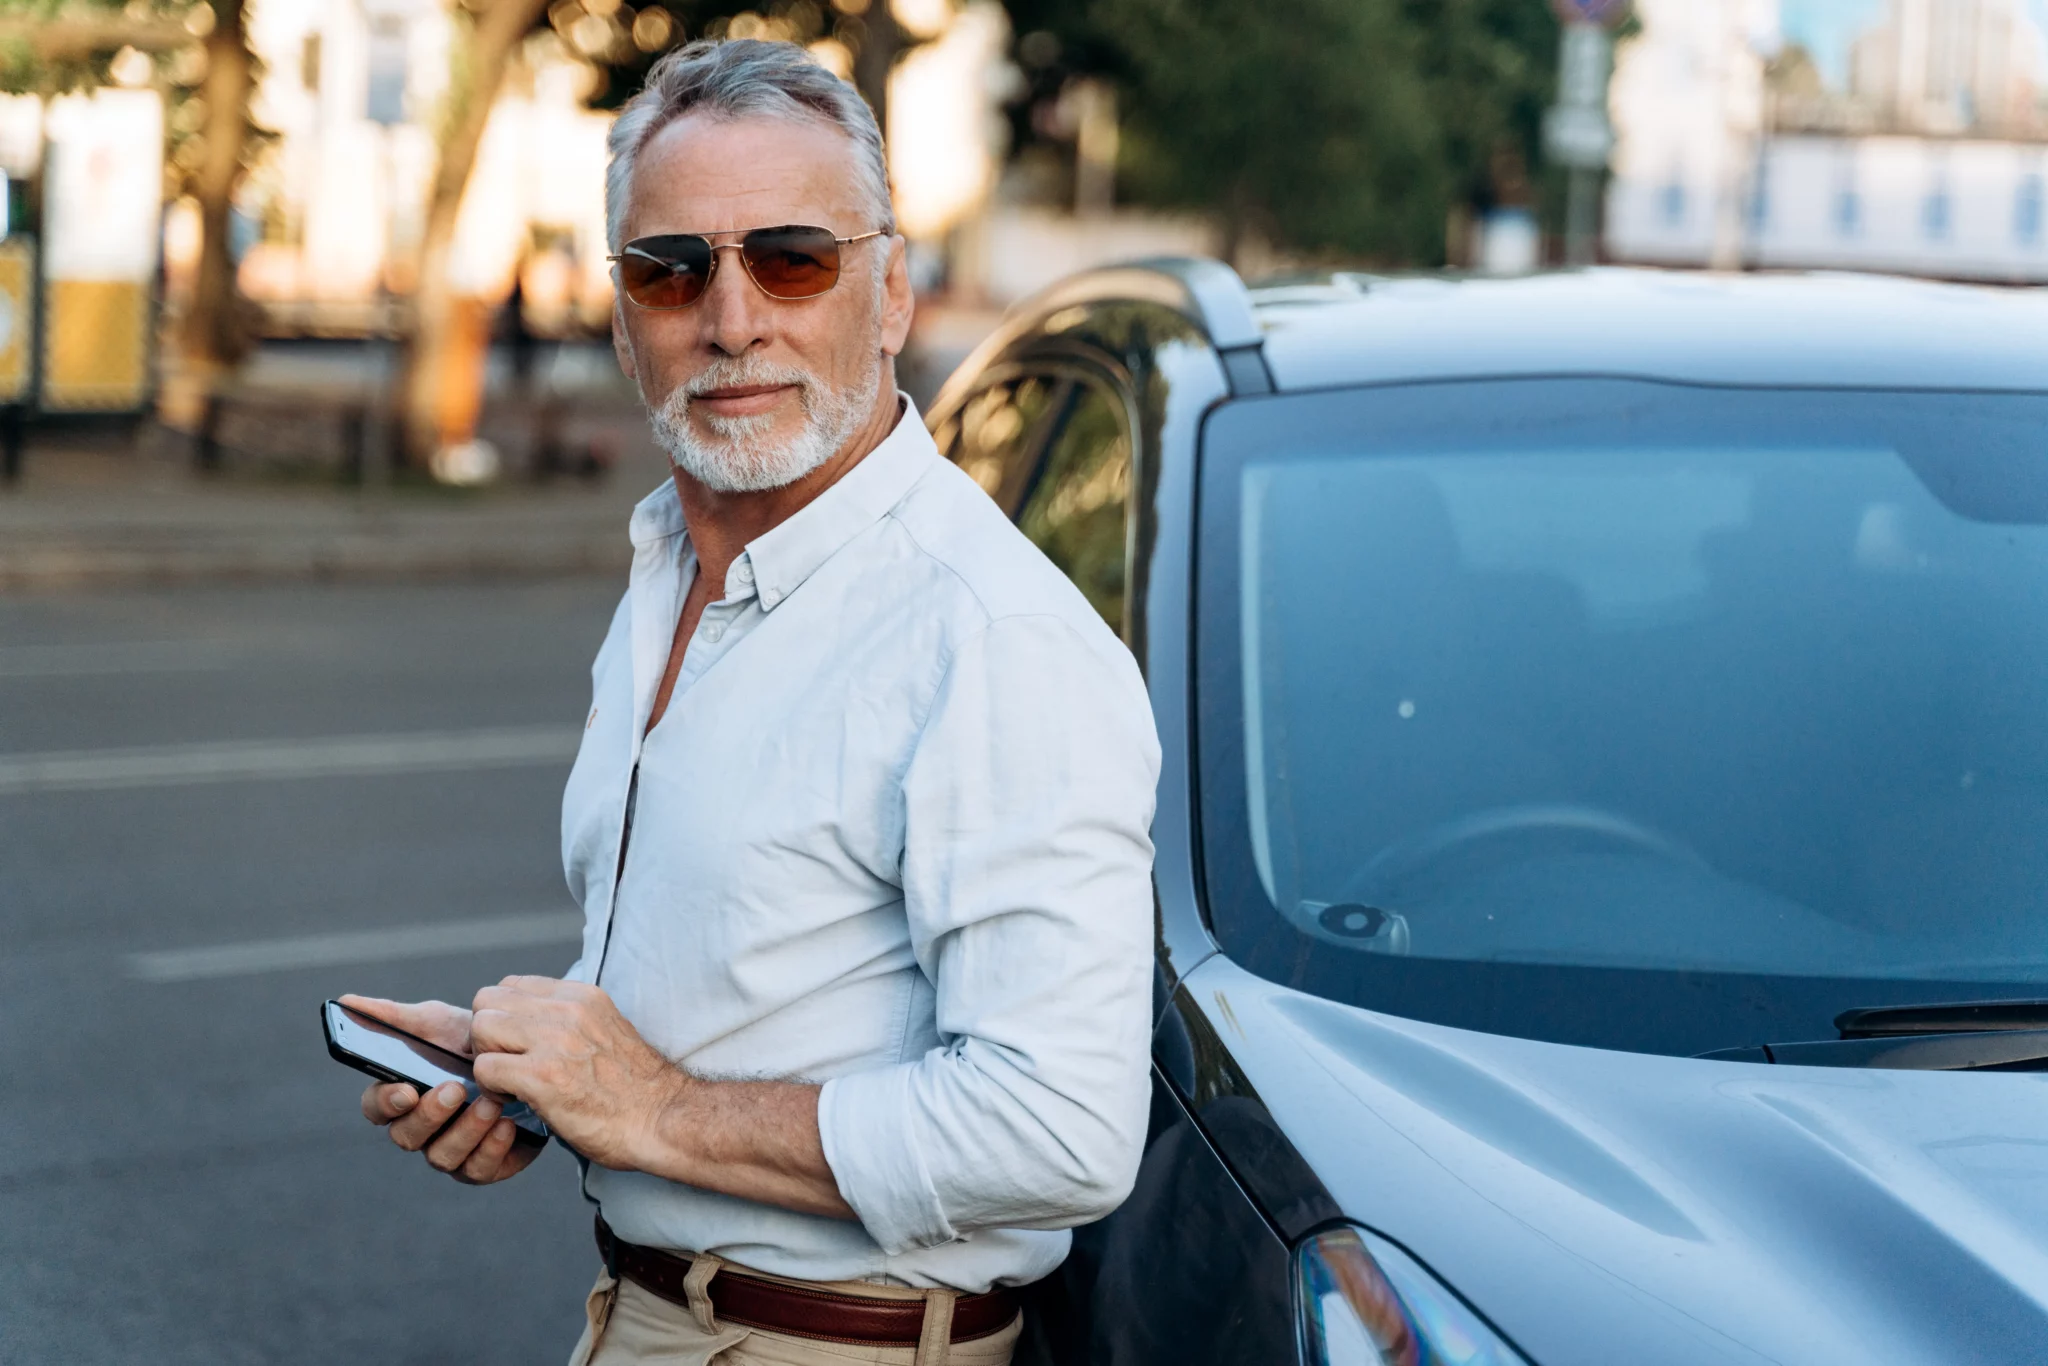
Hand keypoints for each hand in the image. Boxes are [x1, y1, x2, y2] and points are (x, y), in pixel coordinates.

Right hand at [341, 994, 541, 1186]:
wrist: (526, 1058)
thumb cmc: (471, 1044)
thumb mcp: (437, 1023)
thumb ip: (393, 1017)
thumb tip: (346, 1001)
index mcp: (403, 1096)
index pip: (376, 1107)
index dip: (385, 1103)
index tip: (406, 1090)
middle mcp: (422, 1128)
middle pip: (406, 1136)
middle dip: (429, 1115)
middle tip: (456, 1090)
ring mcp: (451, 1149)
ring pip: (441, 1156)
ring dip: (465, 1130)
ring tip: (491, 1103)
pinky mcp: (484, 1165)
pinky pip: (477, 1169)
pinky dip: (491, 1148)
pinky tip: (507, 1125)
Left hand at [468, 976, 686, 1172]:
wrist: (661, 1119)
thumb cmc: (634, 1088)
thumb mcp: (606, 1029)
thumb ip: (568, 1019)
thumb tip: (526, 1024)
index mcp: (581, 995)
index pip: (511, 984)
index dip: (503, 1016)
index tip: (515, 1045)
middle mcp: (566, 1010)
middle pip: (487, 1001)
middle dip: (487, 1035)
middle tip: (506, 1064)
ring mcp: (553, 1041)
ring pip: (480, 1028)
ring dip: (487, 1059)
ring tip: (510, 1082)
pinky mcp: (542, 1076)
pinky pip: (485, 1069)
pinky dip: (491, 1089)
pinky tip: (515, 1100)